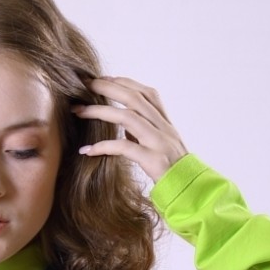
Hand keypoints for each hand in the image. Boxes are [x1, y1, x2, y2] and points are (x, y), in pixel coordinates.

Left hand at [71, 76, 188, 185]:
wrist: (190, 190)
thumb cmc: (173, 170)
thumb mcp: (161, 146)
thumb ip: (144, 132)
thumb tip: (124, 124)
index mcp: (165, 122)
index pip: (145, 93)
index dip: (123, 83)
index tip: (102, 79)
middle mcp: (163, 128)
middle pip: (134, 98)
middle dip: (108, 88)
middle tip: (85, 86)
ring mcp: (158, 142)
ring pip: (127, 117)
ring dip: (100, 111)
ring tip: (79, 112)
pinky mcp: (153, 160)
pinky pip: (124, 148)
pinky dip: (104, 146)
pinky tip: (87, 150)